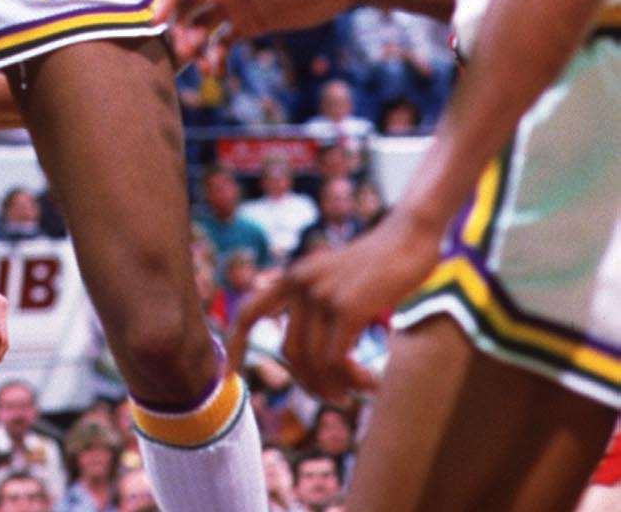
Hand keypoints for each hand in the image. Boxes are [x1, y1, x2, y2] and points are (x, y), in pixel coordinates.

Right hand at [157, 0, 350, 60]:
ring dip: (199, 47)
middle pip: (191, 7)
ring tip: (206, 69)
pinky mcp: (251, 21)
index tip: (155, 25)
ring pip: (206, 28)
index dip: (169, 1)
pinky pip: (225, 41)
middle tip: (185, 55)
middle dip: (183, 30)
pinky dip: (218, 56)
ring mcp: (238, 3)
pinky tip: (218, 73)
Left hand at [229, 209, 441, 402]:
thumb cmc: (378, 267)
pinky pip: (336, 361)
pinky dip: (351, 380)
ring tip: (358, 390)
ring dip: (335, 386)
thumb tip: (305, 360)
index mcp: (293, 276)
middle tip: (336, 396)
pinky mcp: (346, 307)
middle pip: (290, 353)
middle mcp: (300, 282)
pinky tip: (370, 381)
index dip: (233, 347)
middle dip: (310, 382)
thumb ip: (313, 308)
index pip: (249, 312)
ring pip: (313, 362)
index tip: (226, 378)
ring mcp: (322, 293)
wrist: (408, 239)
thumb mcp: (334, 281)